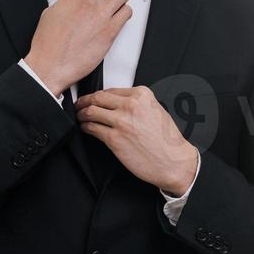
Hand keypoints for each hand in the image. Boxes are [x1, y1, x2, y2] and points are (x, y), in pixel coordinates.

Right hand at [24, 0, 131, 96]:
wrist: (51, 65)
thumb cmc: (48, 43)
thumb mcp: (51, 12)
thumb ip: (68, 0)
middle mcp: (90, 2)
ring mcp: (102, 16)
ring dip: (120, 0)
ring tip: (114, 9)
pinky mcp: (110, 32)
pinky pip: (127, 13)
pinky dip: (124, 14)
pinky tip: (116, 21)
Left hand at [75, 85, 199, 193]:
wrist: (174, 162)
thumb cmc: (167, 141)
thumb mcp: (156, 111)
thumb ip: (138, 104)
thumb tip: (118, 104)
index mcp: (142, 95)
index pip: (111, 91)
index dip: (98, 96)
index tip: (92, 99)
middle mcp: (131, 105)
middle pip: (98, 98)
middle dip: (85, 101)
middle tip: (79, 105)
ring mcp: (121, 121)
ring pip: (91, 111)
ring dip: (82, 114)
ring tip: (79, 117)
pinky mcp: (114, 138)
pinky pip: (92, 128)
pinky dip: (85, 127)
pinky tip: (85, 128)